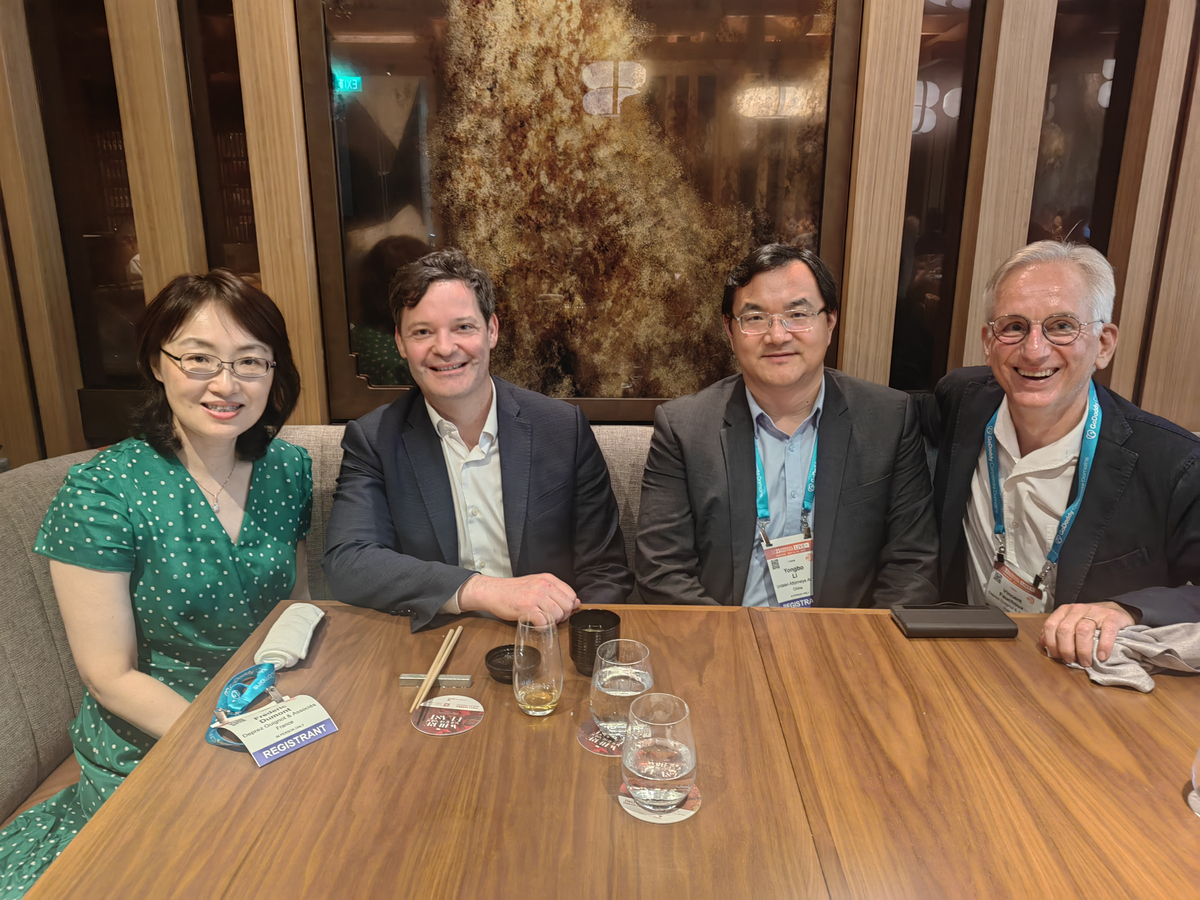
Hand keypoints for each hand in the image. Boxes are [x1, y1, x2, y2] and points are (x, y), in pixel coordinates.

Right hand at [458, 573, 579, 624]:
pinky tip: (536, 626)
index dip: (568, 607)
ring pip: (557, 615)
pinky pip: (544, 622)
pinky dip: (543, 628)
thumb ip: (557, 592)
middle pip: (567, 606)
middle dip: (562, 616)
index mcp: (548, 579)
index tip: (559, 611)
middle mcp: (544, 586)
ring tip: (542, 621)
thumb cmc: (515, 590)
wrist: (494, 591)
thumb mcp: (538, 584)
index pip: (571, 595)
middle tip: (551, 618)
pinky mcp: (527, 608)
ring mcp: (536, 596)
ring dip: (552, 622)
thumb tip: (577, 602)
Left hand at [1040, 601, 1136, 666]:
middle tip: (1072, 661)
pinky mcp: (1113, 617)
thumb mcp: (1072, 622)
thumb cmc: (1092, 620)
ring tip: (1086, 662)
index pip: (1050, 625)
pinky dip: (1103, 645)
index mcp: (1065, 611)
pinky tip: (1102, 656)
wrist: (1117, 609)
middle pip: (1065, 629)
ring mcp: (1096, 612)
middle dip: (1066, 649)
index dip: (1052, 643)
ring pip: (1083, 630)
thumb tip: (1043, 643)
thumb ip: (1057, 631)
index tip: (1058, 656)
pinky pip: (1107, 631)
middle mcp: (1078, 609)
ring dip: (1082, 650)